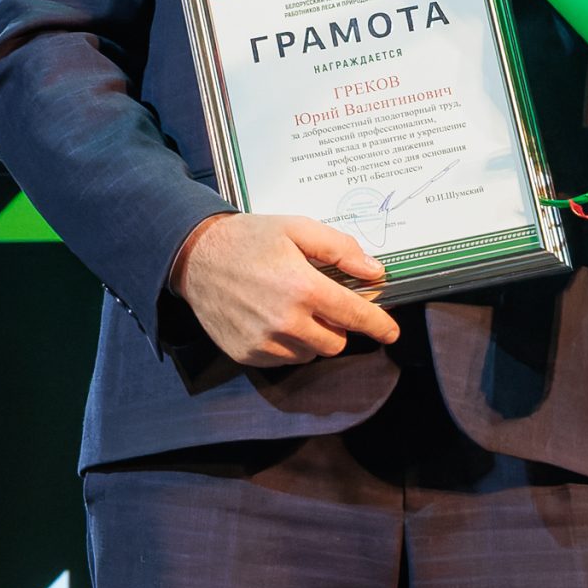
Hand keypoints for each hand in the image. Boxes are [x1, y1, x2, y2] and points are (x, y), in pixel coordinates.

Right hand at [167, 213, 399, 366]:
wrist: (195, 257)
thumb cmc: (249, 238)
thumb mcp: (298, 228)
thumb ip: (340, 249)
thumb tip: (375, 272)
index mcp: (303, 288)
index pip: (354, 316)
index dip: (379, 325)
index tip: (391, 332)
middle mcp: (286, 321)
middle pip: (336, 342)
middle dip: (338, 326)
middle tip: (324, 303)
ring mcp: (264, 342)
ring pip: (311, 353)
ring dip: (313, 336)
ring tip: (294, 308)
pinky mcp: (247, 354)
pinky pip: (284, 359)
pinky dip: (289, 345)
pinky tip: (275, 319)